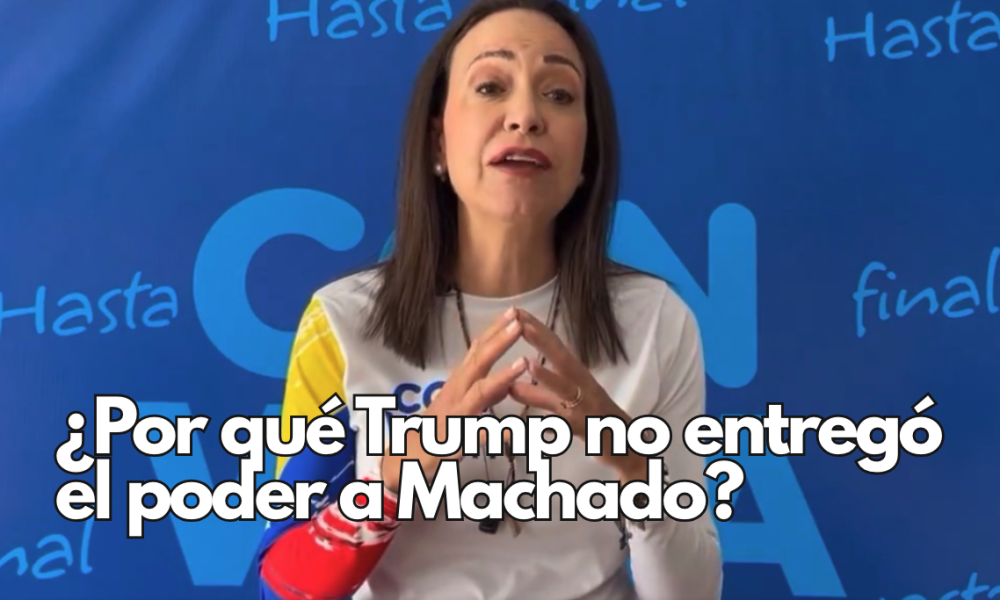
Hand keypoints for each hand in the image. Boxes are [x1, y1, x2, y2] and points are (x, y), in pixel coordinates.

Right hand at [381, 307, 527, 492]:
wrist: (406, 458)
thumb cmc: (437, 429)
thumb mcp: (461, 405)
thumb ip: (483, 392)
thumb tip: (507, 380)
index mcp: (458, 383)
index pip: (477, 351)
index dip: (494, 330)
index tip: (514, 311)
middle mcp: (455, 393)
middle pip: (478, 363)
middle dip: (499, 342)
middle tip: (520, 322)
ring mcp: (454, 414)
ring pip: (479, 393)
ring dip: (501, 377)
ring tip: (523, 363)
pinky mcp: (454, 440)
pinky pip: (478, 436)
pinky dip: (497, 433)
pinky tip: (516, 432)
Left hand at [508, 309, 648, 482]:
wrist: (626, 444)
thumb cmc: (593, 420)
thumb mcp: (565, 405)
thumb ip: (540, 395)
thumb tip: (512, 386)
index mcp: (578, 375)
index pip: (556, 346)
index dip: (537, 328)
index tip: (516, 310)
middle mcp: (583, 385)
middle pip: (561, 357)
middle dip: (540, 339)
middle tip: (519, 321)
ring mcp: (585, 406)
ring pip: (566, 389)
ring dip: (547, 376)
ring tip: (527, 363)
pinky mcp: (585, 429)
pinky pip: (569, 423)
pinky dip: (555, 420)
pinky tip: (542, 421)